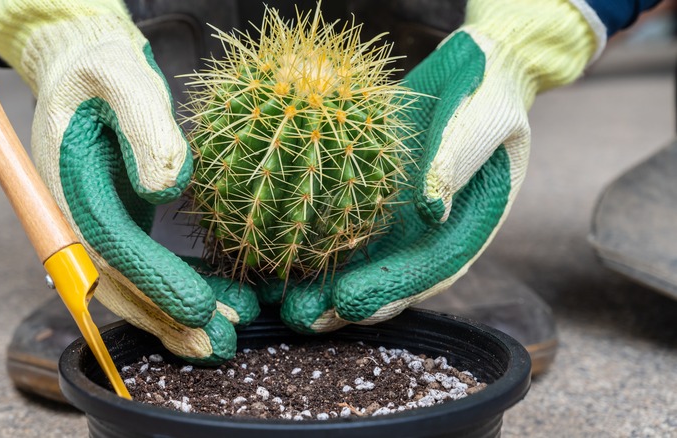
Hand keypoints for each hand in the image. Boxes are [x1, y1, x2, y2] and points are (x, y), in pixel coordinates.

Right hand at [0, 0, 257, 362]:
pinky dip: (174, 289)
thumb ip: (144, 125)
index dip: (152, 280)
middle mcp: (73, 215)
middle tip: (213, 345)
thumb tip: (166, 184)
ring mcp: (94, 224)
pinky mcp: (118, 223)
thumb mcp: (121, 77)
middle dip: (163, 317)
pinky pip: (142, 267)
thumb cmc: (102, 68)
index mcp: (65, 183)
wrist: (84, 67)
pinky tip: (215, 303)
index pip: (109, 246)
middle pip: (114, 281)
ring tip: (221, 337)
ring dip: (171, 315)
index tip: (197, 306)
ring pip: (128, 284)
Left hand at [262, 0, 602, 332]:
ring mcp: (401, 217)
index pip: (429, 271)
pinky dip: (313, 237)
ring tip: (279, 299)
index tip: (350, 305)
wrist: (475, 70)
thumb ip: (458, 158)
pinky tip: (274, 246)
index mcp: (468, 225)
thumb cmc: (487, 94)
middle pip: (388, 279)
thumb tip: (430, 209)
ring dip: (320, 282)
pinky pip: (344, 221)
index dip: (390, 292)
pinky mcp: (377, 197)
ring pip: (360, 259)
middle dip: (344, 304)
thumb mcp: (483, 117)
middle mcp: (431, 232)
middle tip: (303, 317)